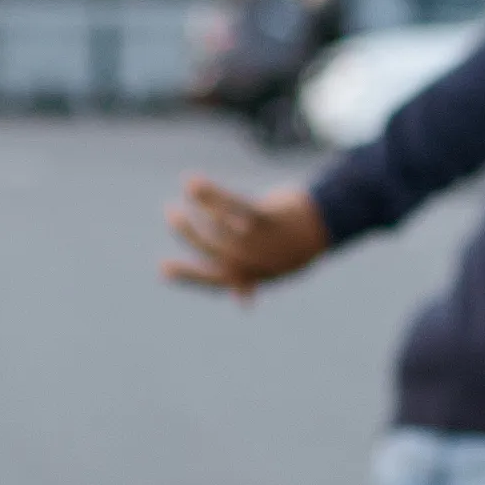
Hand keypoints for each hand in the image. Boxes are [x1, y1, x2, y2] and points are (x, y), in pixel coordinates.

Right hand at [161, 173, 329, 298]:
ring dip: (198, 205)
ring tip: (189, 188)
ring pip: (218, 224)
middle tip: (170, 213)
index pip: (212, 279)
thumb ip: (254, 281)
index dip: (187, 275)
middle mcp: (253, 262)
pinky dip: (209, 193)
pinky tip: (191, 182)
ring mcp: (260, 241)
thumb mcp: (277, 269)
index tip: (163, 268)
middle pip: (209, 247)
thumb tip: (243, 302)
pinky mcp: (266, 217)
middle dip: (186, 231)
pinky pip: (231, 204)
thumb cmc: (294, 250)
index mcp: (251, 276)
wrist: (322, 227)